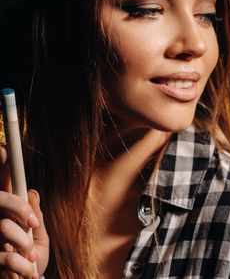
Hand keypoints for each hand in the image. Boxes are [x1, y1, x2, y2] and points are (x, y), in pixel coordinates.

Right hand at [0, 145, 48, 278]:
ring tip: (31, 259)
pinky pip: (5, 256)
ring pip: (3, 227)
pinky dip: (23, 267)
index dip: (2, 166)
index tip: (4, 150)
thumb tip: (32, 192)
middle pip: (0, 198)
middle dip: (18, 209)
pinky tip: (28, 272)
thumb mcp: (39, 240)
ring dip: (24, 245)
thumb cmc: (31, 263)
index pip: (3, 184)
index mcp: (7, 214)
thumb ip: (35, 217)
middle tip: (32, 224)